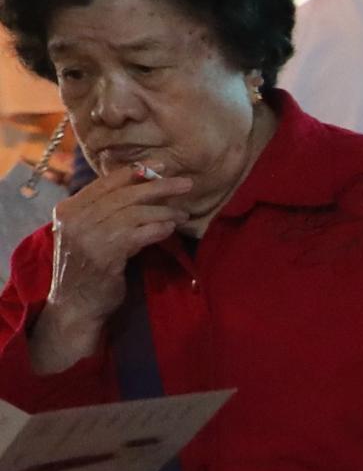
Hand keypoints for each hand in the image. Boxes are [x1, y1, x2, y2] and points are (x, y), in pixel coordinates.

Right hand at [26, 161, 191, 370]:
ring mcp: (87, 236)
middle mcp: (75, 218)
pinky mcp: (104, 254)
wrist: (75, 305)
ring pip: (134, 212)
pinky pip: (139, 233)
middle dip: (159, 186)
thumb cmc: (88, 268)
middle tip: (186, 183)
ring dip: (164, 211)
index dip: (135, 172)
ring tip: (182, 213)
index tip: (161, 165)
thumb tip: (142, 188)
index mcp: (68, 209)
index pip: (105, 183)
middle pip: (124, 194)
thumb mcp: (88, 233)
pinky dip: (158, 228)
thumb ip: (105, 212)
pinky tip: (171, 228)